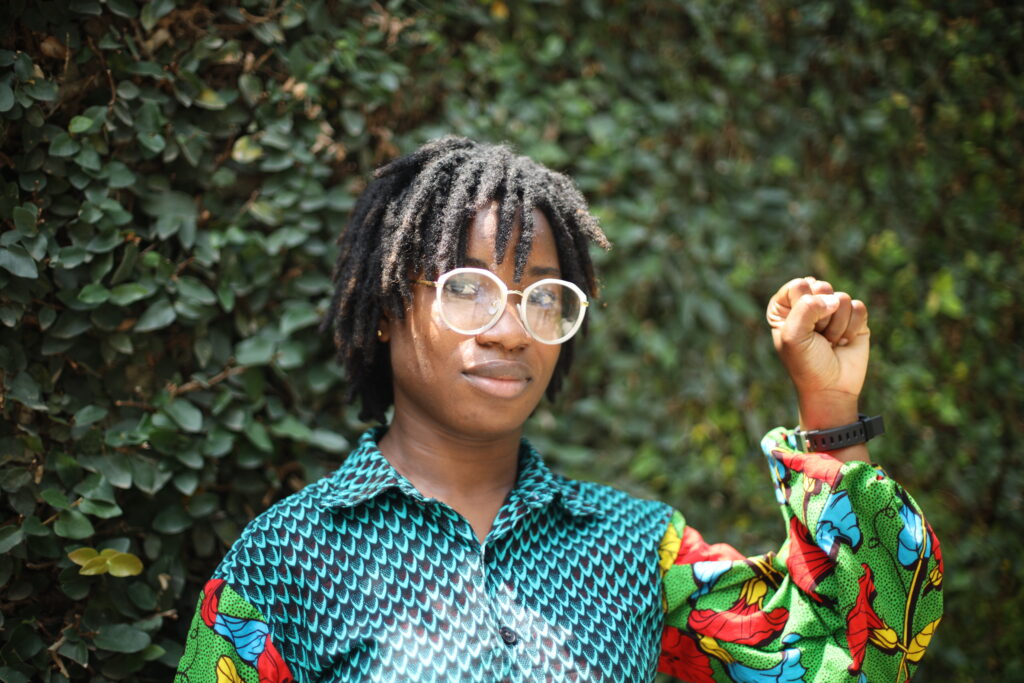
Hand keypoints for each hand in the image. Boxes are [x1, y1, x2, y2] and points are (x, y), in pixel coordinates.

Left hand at [766, 276, 869, 431]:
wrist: (831, 388)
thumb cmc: (806, 363)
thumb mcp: (794, 335)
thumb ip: (806, 308)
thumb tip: (835, 299)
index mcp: (785, 305)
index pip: (798, 285)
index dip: (803, 307)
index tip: (801, 329)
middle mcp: (808, 303)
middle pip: (822, 288)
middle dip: (822, 317)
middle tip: (817, 337)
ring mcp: (832, 308)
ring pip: (842, 298)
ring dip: (836, 327)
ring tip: (829, 342)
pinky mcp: (854, 317)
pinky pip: (858, 307)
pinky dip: (852, 328)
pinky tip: (844, 342)